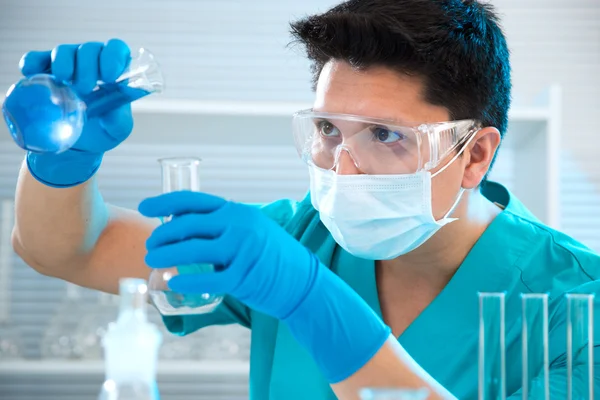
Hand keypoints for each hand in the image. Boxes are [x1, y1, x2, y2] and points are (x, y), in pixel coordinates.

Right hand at [21, 39, 133, 186]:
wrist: (79, 143)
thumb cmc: (103, 129)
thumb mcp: (117, 127)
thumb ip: (119, 116)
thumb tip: (114, 107)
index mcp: (114, 70)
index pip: (117, 49)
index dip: (113, 57)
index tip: (108, 76)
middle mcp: (91, 62)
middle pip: (89, 49)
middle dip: (87, 66)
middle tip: (85, 88)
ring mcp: (67, 64)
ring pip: (63, 50)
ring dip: (63, 63)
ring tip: (64, 81)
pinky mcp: (44, 71)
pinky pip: (35, 59)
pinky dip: (32, 63)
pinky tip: (31, 72)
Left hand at [139, 191, 390, 383]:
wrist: (302, 280)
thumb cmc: (271, 255)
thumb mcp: (250, 229)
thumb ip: (222, 225)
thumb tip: (182, 224)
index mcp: (238, 211)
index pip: (194, 201)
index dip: (164, 202)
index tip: (144, 207)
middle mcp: (239, 225)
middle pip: (188, 226)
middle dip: (162, 235)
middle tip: (149, 245)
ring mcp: (243, 250)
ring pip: (193, 251)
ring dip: (167, 256)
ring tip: (153, 262)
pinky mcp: (244, 277)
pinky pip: (208, 278)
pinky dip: (187, 281)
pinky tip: (173, 283)